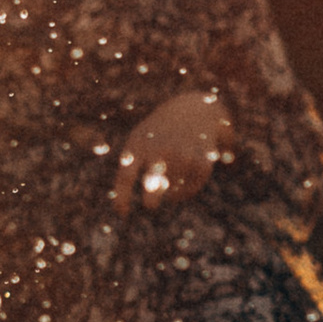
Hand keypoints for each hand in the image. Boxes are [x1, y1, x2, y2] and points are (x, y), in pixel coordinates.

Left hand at [112, 88, 231, 213]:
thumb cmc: (159, 131)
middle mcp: (160, 149)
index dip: (122, 198)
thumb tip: (121, 206)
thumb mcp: (140, 139)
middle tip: (151, 204)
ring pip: (174, 190)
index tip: (122, 212)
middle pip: (152, 184)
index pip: (126, 176)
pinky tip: (185, 184)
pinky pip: (192, 187)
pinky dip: (188, 191)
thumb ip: (130, 167)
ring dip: (173, 193)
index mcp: (139, 144)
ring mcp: (181, 154)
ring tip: (173, 181)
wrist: (194, 108)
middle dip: (151, 200)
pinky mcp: (201, 159)